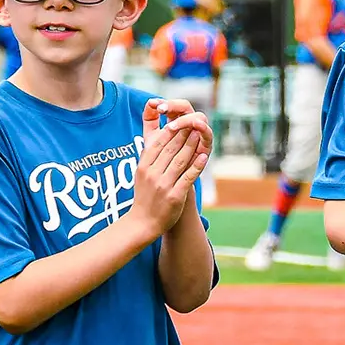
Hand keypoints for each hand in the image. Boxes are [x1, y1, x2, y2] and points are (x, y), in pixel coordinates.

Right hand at [131, 102, 208, 236]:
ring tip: (199, 134)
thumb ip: (148, 157)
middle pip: (170, 149)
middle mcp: (152, 174)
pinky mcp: (175, 195)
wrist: (142, 223)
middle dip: (183, 134)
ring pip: (180, 160)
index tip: (179, 121)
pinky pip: (188, 177)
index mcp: (143, 167)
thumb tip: (155, 138)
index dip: (170, 131)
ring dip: (191, 146)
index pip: (158, 144)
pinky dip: (196, 165)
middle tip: (193, 123)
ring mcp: (163, 185)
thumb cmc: (144, 197)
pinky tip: (204, 156)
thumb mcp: (141, 174)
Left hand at [149, 98, 213, 161]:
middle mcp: (191, 125)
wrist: (168, 180)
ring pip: (200, 120)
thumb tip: (149, 102)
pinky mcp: (206, 149)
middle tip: (161, 110)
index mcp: (179, 120)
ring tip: (171, 125)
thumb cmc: (160, 158)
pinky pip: (208, 138)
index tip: (154, 104)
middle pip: (187, 108)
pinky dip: (203, 131)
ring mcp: (200, 136)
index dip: (166, 103)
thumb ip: (150, 119)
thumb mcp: (152, 138)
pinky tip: (194, 132)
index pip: (175, 105)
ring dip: (186, 120)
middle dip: (174, 107)